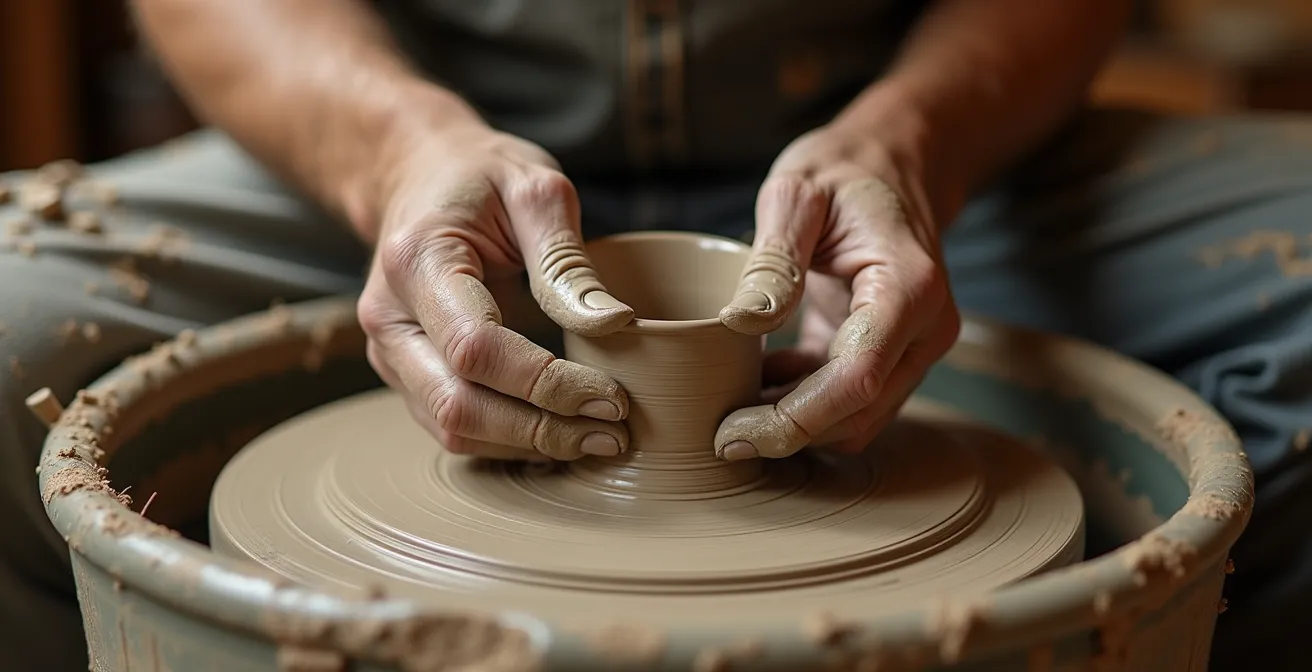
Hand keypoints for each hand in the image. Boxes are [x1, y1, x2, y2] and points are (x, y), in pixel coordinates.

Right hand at [357, 120, 634, 460]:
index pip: (477, 348)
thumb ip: (568, 260)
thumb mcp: (535, 188)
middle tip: (615, 435)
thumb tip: (615, 326)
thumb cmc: (480, 178)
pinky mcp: (406, 374)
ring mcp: (390, 353)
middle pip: (457, 406)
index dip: (546, 385)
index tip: (612, 397)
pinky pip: (454, 427)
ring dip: (529, 446)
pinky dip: (510, 442)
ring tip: (598, 440)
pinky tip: (562, 434)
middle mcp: (389, 317)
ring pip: (452, 429)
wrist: (419, 175)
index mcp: (417, 261)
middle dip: (542, 431)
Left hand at [714, 121, 961, 458]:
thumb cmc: (844, 171)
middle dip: (789, 433)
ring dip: (795, 424)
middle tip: (718, 433)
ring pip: (856, 418)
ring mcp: (913, 346)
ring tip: (731, 404)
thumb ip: (774, 258)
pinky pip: (846, 400)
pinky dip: (801, 403)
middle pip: (859, 412)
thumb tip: (741, 322)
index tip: (734, 432)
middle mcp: (924, 328)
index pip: (857, 378)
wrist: (891, 162)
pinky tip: (757, 379)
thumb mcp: (797, 192)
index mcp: (908, 287)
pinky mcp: (888, 353)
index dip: (795, 419)